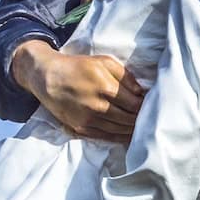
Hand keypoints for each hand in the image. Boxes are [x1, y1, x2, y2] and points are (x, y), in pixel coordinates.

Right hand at [11, 43, 145, 140]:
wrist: (48, 78)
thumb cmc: (78, 67)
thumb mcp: (103, 61)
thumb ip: (125, 76)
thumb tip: (141, 92)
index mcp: (106, 87)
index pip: (135, 104)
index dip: (145, 106)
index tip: (152, 105)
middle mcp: (98, 106)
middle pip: (129, 119)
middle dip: (141, 119)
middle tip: (150, 119)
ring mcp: (89, 120)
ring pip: (119, 131)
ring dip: (132, 130)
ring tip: (143, 128)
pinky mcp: (81, 129)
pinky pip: (106, 137)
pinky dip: (119, 137)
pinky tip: (128, 136)